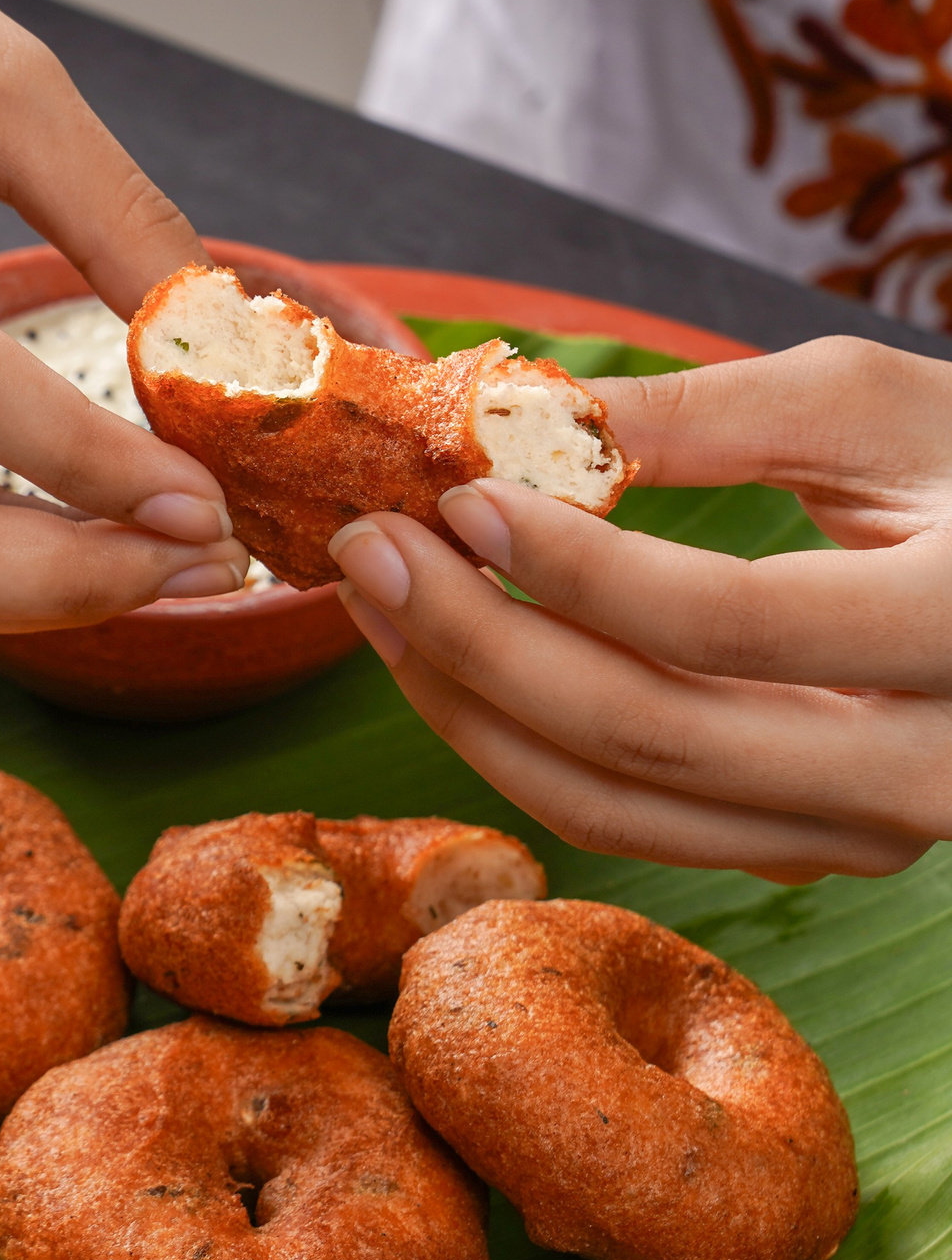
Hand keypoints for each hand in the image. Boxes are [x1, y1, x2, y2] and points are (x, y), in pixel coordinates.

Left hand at [324, 337, 951, 881]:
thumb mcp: (878, 406)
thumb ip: (703, 414)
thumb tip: (511, 418)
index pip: (723, 624)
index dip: (570, 568)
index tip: (455, 497)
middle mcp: (925, 770)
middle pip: (643, 738)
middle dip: (473, 643)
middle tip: (365, 549)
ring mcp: (869, 834)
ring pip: (615, 808)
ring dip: (466, 706)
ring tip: (378, 598)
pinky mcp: (813, 853)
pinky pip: (634, 822)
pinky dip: (520, 743)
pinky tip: (451, 655)